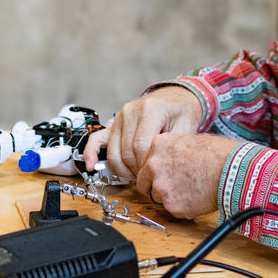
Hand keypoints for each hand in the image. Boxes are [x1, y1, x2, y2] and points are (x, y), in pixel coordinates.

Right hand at [81, 85, 203, 179]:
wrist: (173, 99)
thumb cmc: (181, 112)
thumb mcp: (186, 126)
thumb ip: (173, 146)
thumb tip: (161, 167)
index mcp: (149, 110)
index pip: (141, 145)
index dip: (145, 165)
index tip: (153, 174)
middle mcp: (130, 112)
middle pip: (126, 151)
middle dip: (136, 170)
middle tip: (146, 179)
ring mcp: (119, 117)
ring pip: (114, 152)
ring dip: (122, 169)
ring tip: (135, 176)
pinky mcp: (113, 124)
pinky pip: (97, 139)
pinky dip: (92, 154)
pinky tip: (91, 166)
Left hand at [135, 133, 238, 217]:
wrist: (232, 170)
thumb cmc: (218, 154)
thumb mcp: (188, 140)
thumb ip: (170, 152)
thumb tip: (168, 162)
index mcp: (157, 145)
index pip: (145, 163)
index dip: (155, 172)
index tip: (163, 176)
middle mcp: (153, 165)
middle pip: (144, 183)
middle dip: (155, 187)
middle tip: (173, 188)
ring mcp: (161, 187)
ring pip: (157, 198)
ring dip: (169, 198)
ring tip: (190, 192)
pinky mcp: (171, 205)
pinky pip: (172, 210)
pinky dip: (182, 208)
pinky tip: (196, 199)